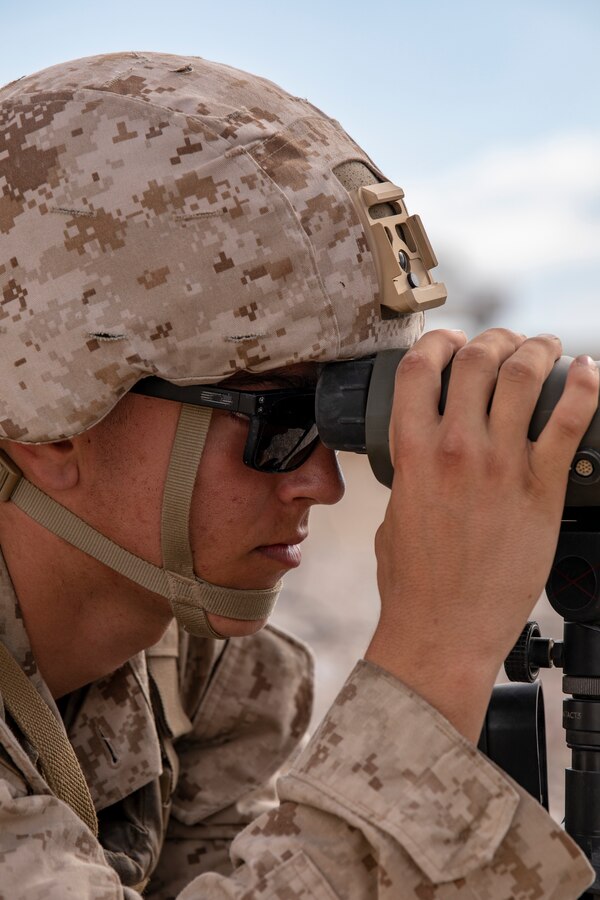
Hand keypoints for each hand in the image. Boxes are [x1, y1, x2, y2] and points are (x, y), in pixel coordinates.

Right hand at [365, 328, 598, 741]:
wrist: (443, 632)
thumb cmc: (414, 583)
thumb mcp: (394, 515)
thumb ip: (410, 474)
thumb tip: (427, 453)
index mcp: (411, 453)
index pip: (421, 367)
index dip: (438, 341)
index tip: (450, 343)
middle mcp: (456, 449)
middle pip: (478, 358)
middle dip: (493, 339)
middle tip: (504, 344)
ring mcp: (501, 467)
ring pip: (524, 375)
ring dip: (538, 349)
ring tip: (545, 347)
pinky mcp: (541, 491)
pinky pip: (568, 422)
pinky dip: (584, 387)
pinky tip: (587, 372)